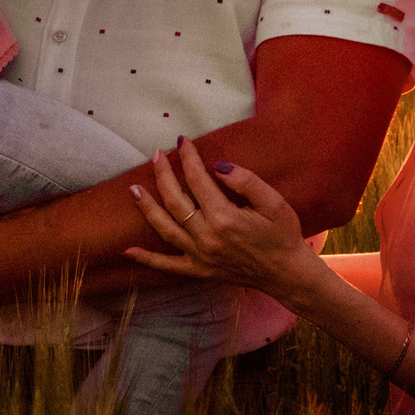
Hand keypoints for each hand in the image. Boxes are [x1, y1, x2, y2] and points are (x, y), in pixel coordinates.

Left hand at [125, 138, 318, 301]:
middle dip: (164, 174)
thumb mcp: (274, 203)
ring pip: (165, 229)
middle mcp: (207, 238)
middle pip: (176, 201)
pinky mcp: (199, 271)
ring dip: (147, 208)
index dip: (189, 158)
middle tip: (156, 154)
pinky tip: (127, 251)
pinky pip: (167, 266)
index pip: (198, 181)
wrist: (287, 273)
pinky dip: (146, 259)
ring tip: (133, 189)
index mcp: (225, 218)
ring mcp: (200, 257)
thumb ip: (245, 181)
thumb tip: (217, 166)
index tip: (183, 141)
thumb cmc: (283, 235)